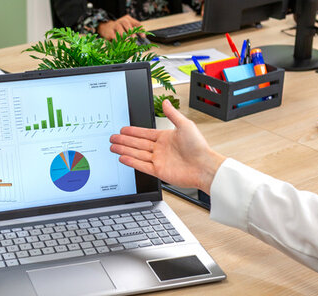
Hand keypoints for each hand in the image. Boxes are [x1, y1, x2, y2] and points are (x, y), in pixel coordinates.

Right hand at [97, 15, 143, 39]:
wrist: (105, 27)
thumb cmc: (119, 28)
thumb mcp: (127, 27)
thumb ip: (135, 30)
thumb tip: (144, 36)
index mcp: (127, 19)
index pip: (136, 23)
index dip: (140, 30)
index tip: (143, 37)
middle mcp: (121, 21)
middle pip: (127, 24)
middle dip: (131, 32)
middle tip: (134, 38)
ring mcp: (115, 26)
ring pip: (121, 31)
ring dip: (124, 38)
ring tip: (127, 43)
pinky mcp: (109, 32)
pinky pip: (115, 37)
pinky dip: (118, 41)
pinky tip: (120, 44)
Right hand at [110, 100, 226, 192]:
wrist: (204, 166)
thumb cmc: (198, 146)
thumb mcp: (185, 125)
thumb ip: (172, 114)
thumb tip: (166, 101)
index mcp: (166, 137)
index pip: (144, 133)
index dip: (133, 132)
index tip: (123, 129)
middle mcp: (161, 149)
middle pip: (138, 144)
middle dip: (124, 141)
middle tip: (112, 138)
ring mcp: (159, 160)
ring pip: (137, 154)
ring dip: (124, 150)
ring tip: (113, 147)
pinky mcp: (159, 171)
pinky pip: (142, 165)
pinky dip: (132, 162)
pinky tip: (122, 157)